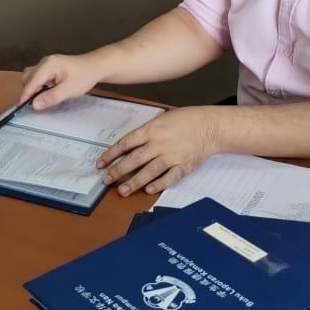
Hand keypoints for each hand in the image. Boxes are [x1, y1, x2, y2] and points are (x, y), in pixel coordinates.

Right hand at [18, 53, 104, 109]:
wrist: (95, 66)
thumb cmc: (84, 76)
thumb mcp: (69, 90)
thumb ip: (50, 97)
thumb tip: (34, 104)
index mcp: (48, 65)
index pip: (31, 82)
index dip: (25, 95)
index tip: (20, 107)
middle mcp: (44, 62)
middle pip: (27, 78)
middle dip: (29, 91)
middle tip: (37, 103)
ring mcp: (46, 63)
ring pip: (31, 77)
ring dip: (33, 88)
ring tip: (43, 97)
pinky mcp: (49, 66)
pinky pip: (37, 76)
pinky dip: (38, 85)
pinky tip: (47, 91)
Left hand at [98, 107, 217, 196]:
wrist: (209, 126)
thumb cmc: (184, 120)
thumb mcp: (161, 119)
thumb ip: (145, 133)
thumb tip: (127, 147)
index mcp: (151, 130)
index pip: (126, 143)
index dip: (111, 154)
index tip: (100, 163)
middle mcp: (160, 143)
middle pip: (135, 159)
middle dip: (118, 170)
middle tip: (106, 179)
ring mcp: (172, 155)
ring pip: (149, 170)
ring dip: (134, 181)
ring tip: (122, 190)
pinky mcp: (184, 165)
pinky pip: (169, 177)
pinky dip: (159, 184)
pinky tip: (148, 190)